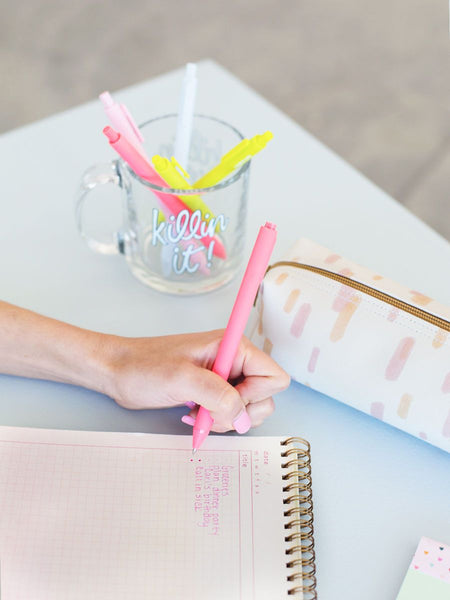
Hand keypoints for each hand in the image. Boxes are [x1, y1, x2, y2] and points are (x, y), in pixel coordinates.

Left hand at [103, 330, 289, 432]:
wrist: (117, 371)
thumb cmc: (144, 367)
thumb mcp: (183, 379)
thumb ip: (219, 396)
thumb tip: (243, 418)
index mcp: (233, 347)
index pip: (274, 377)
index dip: (256, 395)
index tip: (226, 400)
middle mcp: (233, 360)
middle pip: (264, 397)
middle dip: (239, 413)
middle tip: (209, 411)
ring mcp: (223, 377)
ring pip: (247, 409)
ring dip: (225, 419)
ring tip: (198, 414)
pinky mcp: (211, 391)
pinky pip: (229, 413)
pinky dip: (215, 421)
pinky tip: (192, 414)